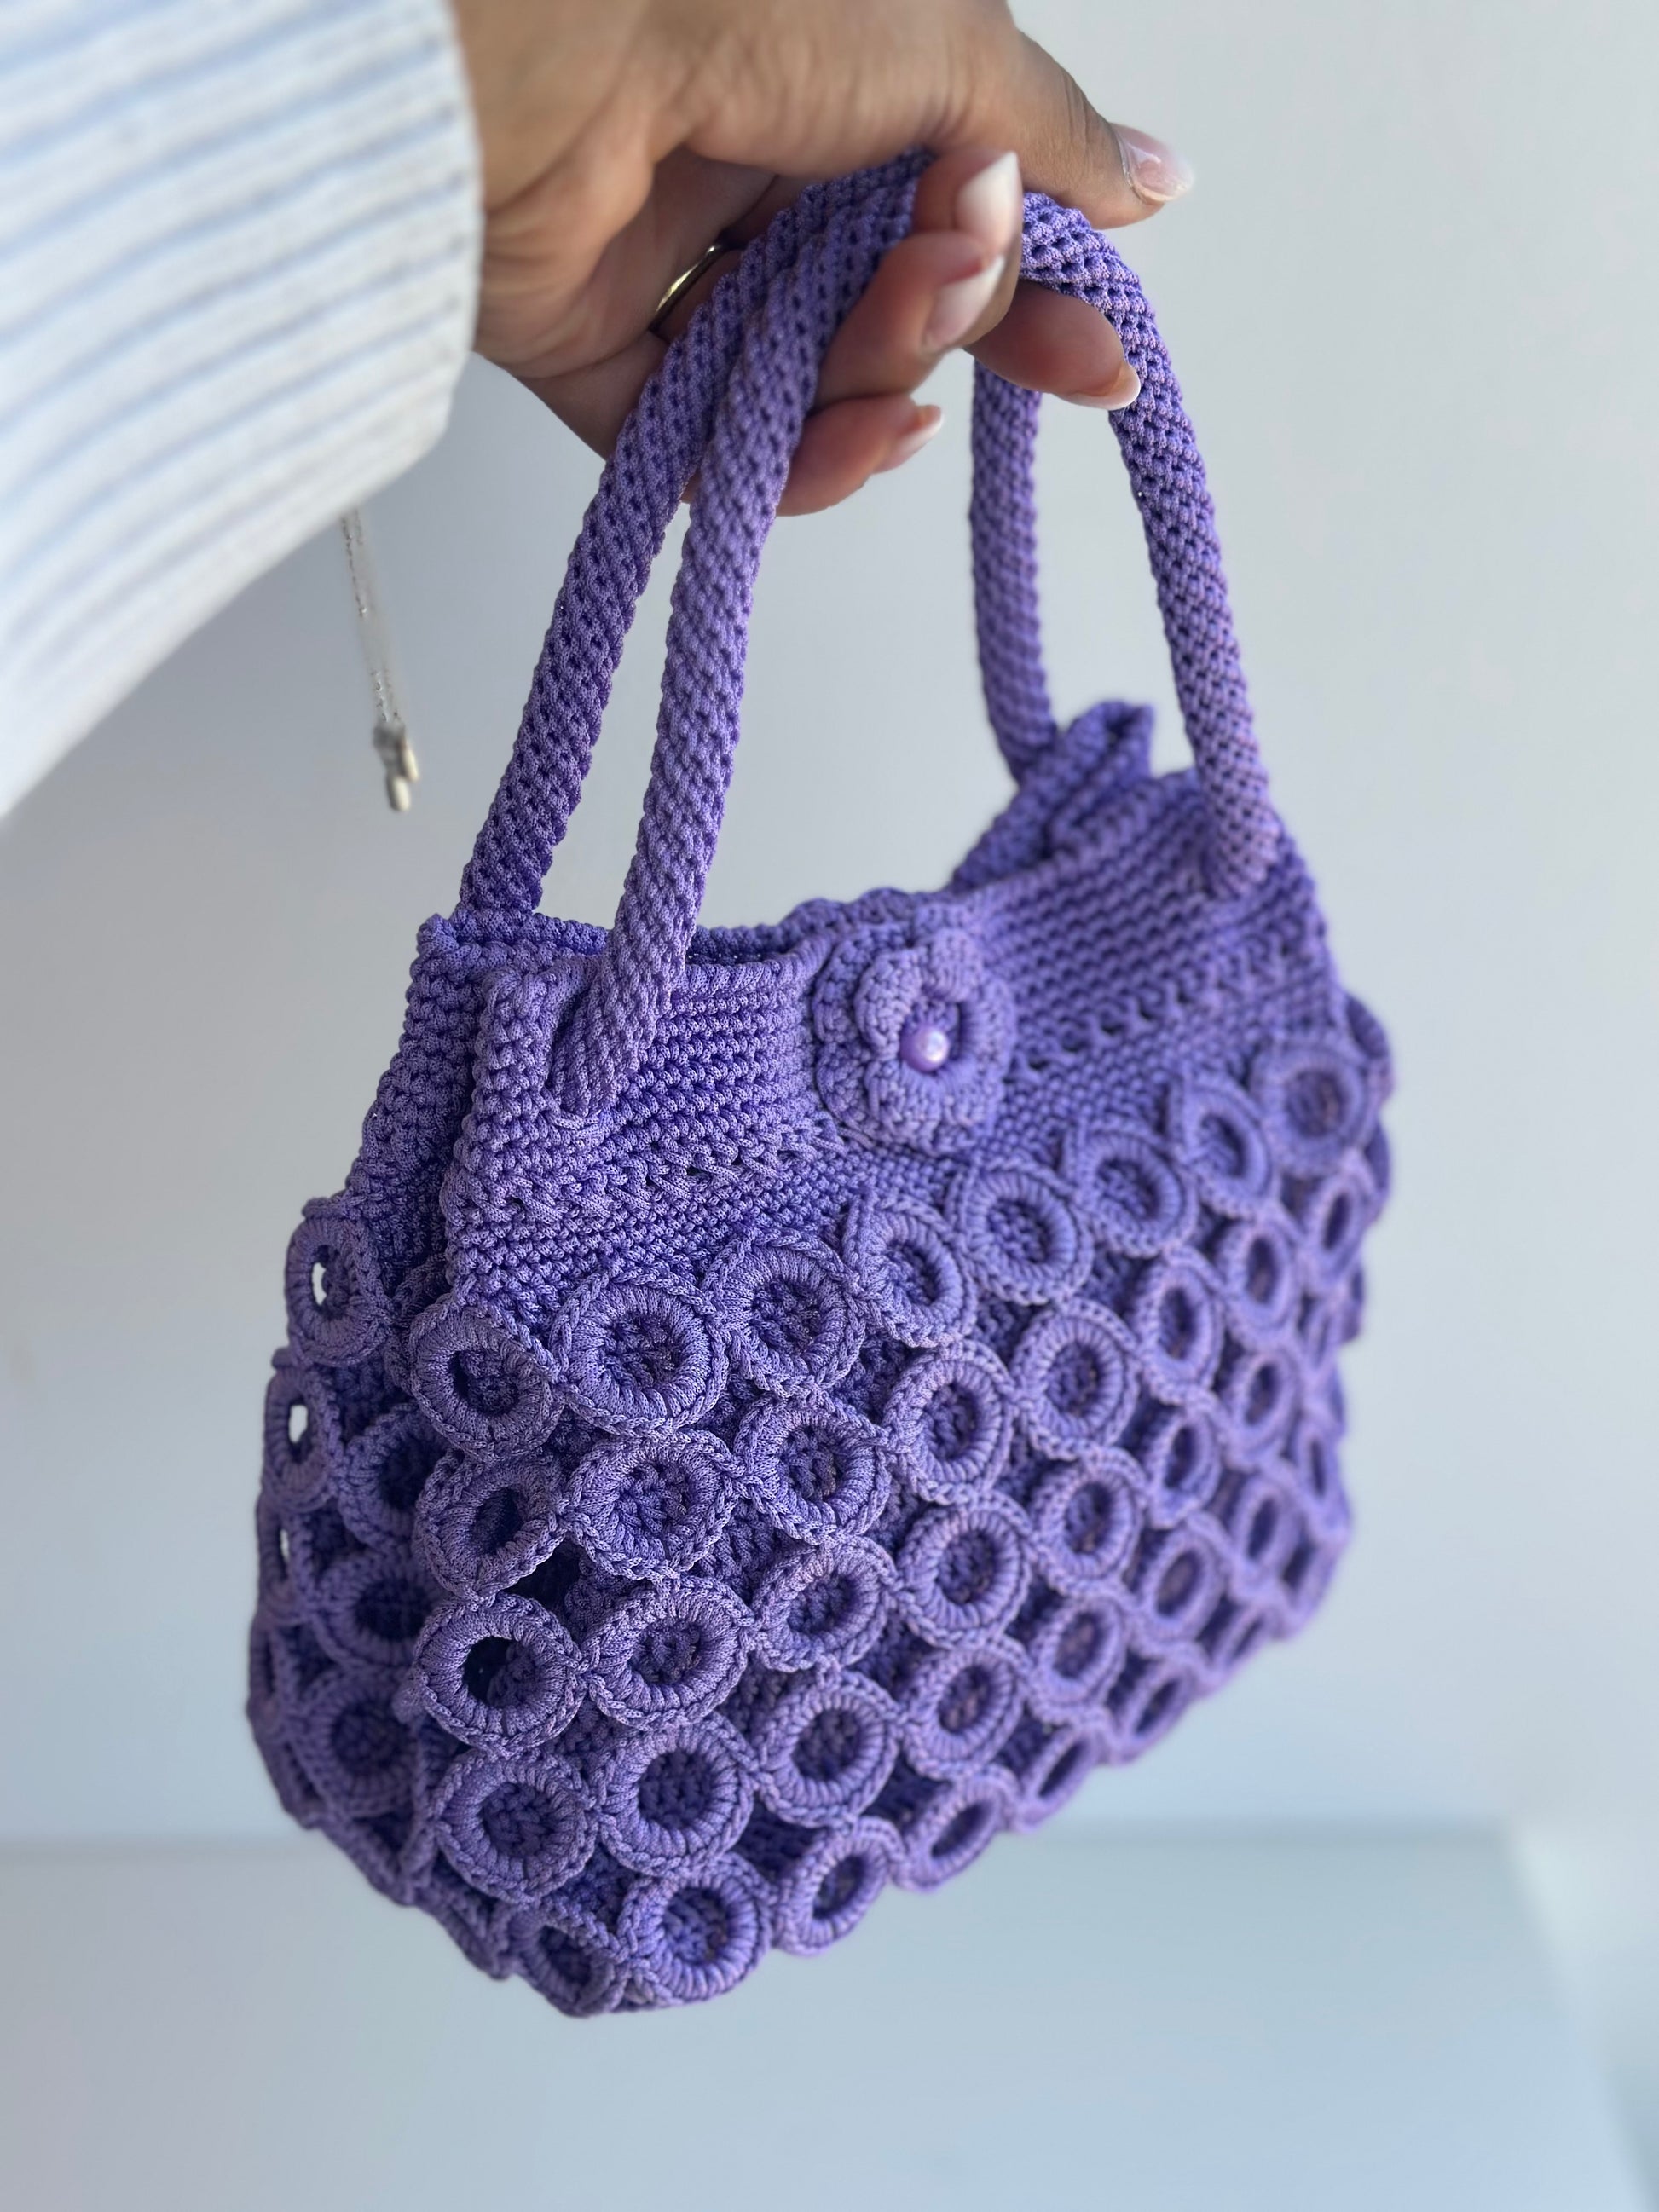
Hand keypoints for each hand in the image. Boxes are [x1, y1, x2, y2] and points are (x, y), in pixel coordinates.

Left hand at [454, 0, 1192, 513]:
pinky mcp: (586, 343)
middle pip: (881, 307)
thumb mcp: (945, 44)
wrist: (542, 38)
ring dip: (877, 375)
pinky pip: (709, 444)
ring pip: (807, 381)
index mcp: (832, 78)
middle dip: (950, 324)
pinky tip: (856, 435)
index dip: (1031, 294)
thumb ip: (1047, 137)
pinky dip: (791, 459)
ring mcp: (664, 258)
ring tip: (888, 322)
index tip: (1099, 360)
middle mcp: (746, 167)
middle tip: (969, 299)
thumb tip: (1151, 183)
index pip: (949, 215)